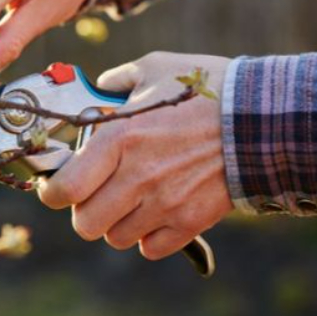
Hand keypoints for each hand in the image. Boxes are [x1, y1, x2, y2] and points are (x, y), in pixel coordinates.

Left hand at [36, 52, 233, 258]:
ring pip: (116, 238)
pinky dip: (150, 235)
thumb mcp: (157, 68)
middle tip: (100, 193)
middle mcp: (136, 177)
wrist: (262, 118)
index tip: (60, 186)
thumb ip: (118, 81)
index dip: (54, 192)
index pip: (63, 190)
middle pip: (85, 224)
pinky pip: (150, 247)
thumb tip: (99, 89)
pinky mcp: (190, 221)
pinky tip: (160, 211)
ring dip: (120, 223)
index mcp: (119, 138)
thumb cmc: (208, 89)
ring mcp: (164, 204)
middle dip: (87, 211)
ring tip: (135, 199)